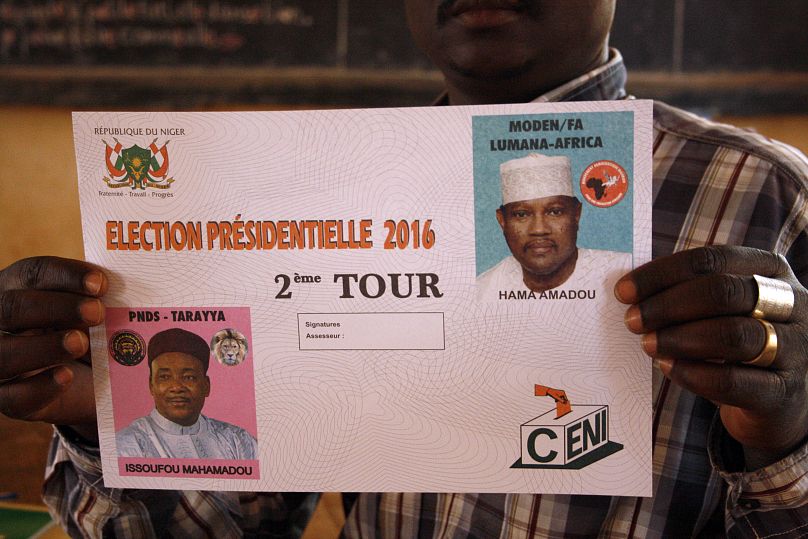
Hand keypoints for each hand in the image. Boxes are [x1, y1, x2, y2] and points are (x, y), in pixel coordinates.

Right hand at [0, 257, 107, 440]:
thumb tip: (128, 289)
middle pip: (13, 308)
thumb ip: (96, 300)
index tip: (100, 282)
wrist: (86, 381)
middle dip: (57, 307)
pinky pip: (12, 396)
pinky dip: (39, 386)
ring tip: (81, 343)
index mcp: (17, 289)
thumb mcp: (90, 312)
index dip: (65, 275)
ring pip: (4, 353)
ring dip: (45, 346)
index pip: (32, 273)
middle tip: (96, 312)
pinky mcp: (6, 398)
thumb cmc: (88, 333)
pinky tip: (66, 376)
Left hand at [614, 246, 807, 468]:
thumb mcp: (720, 309)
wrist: (776, 400)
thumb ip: (686, 293)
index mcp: (769, 270)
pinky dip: (693, 373)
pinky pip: (734, 380)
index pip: (712, 260)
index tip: (624, 291)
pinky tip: (668, 368)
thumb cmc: (735, 342)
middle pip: (724, 293)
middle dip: (668, 306)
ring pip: (733, 335)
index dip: (662, 274)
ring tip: (649, 344)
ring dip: (679, 339)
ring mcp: (796, 347)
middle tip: (633, 320)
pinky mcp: (785, 391)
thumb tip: (629, 292)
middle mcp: (792, 303)